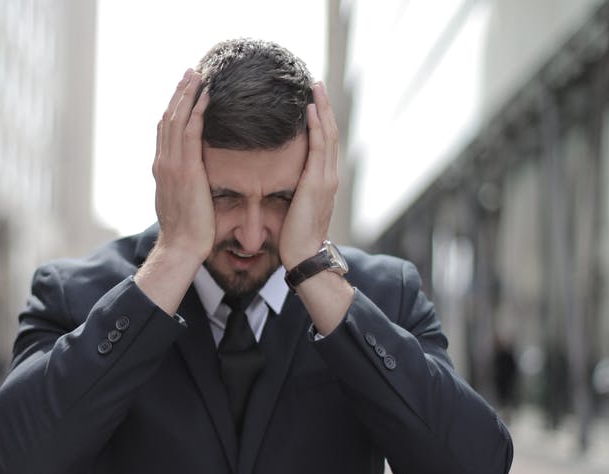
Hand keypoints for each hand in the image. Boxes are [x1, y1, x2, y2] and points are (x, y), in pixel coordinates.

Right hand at [151, 69, 212, 263]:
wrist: (181, 247)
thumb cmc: (187, 231)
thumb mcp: (182, 202)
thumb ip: (185, 184)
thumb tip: (194, 178)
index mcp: (162, 168)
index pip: (166, 130)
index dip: (174, 107)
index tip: (184, 91)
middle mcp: (163, 162)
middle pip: (169, 118)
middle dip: (180, 93)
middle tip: (191, 73)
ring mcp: (172, 165)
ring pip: (177, 120)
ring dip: (188, 95)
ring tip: (198, 75)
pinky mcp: (186, 170)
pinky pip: (191, 132)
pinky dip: (197, 112)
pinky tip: (206, 97)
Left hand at [279, 81, 338, 269]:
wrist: (304, 256)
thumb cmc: (295, 236)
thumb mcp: (293, 207)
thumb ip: (291, 189)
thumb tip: (279, 179)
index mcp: (322, 180)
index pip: (323, 141)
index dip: (320, 118)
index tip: (312, 98)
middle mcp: (329, 175)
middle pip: (329, 131)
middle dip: (324, 106)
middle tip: (316, 82)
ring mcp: (326, 178)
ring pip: (327, 134)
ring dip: (322, 109)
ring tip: (315, 87)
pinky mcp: (318, 183)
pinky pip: (319, 147)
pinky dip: (316, 126)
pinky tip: (310, 109)